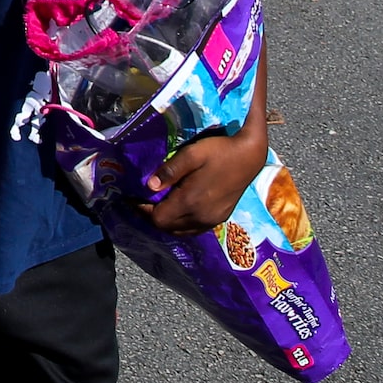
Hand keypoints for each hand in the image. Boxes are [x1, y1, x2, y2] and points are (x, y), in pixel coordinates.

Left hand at [143, 129, 268, 234]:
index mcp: (191, 201)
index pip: (158, 218)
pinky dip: (180, 223)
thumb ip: (170, 171)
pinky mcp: (220, 218)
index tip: (132, 197)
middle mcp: (201, 216)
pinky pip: (193, 229)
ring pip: (180, 231)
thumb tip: (149, 186)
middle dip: (151, 215)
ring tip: (157, 203)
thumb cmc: (220, 151)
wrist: (250, 156)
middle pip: (167, 227)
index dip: (142, 210)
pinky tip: (178, 208)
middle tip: (142, 199)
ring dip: (166, 221)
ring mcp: (212, 219)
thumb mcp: (192, 154)